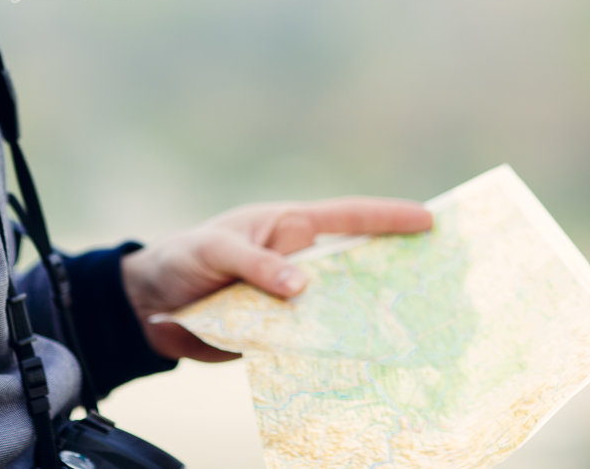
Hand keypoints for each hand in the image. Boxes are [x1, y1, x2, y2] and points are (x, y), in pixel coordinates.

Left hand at [119, 197, 432, 361]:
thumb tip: (302, 287)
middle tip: (440, 288)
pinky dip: (333, 356)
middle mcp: (299, 265)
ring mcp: (292, 303)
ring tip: (412, 339)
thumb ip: (256, 265)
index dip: (386, 218)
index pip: (345, 219)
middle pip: (355, 269)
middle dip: (395, 276)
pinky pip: (312, 345)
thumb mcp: (215, 250)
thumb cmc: (186, 257)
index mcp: (289, 229)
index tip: (427, 220)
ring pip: (339, 312)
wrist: (149, 303)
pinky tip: (360, 371)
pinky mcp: (280, 336)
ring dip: (368, 324)